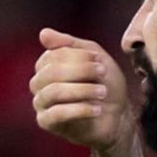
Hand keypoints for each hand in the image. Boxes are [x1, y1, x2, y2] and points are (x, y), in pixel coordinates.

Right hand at [32, 28, 135, 156]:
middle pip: (51, 72)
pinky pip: (56, 114)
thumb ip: (71, 44)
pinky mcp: (46, 122)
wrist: (117, 116)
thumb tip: (43, 33)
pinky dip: (80, 109)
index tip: (99, 59)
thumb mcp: (94, 57)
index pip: (54, 55)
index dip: (78, 56)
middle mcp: (39, 83)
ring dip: (82, 90)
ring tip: (103, 91)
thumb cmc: (105, 84)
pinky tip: (97, 109)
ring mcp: (40, 103)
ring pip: (53, 92)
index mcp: (47, 65)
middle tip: (103, 72)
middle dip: (81, 71)